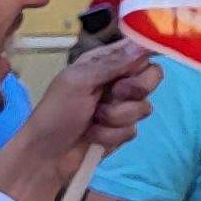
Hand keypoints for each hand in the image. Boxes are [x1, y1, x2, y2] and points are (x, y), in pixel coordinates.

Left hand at [18, 39, 161, 175]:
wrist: (47, 155)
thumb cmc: (56, 112)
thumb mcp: (78, 81)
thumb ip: (111, 64)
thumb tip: (143, 45)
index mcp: (104, 62)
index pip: (139, 48)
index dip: (148, 52)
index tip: (147, 60)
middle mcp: (117, 81)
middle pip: (153, 76)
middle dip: (135, 89)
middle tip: (114, 94)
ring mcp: (122, 106)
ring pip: (144, 106)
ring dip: (115, 117)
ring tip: (93, 119)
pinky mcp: (123, 129)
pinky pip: (133, 129)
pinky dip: (111, 134)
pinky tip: (93, 135)